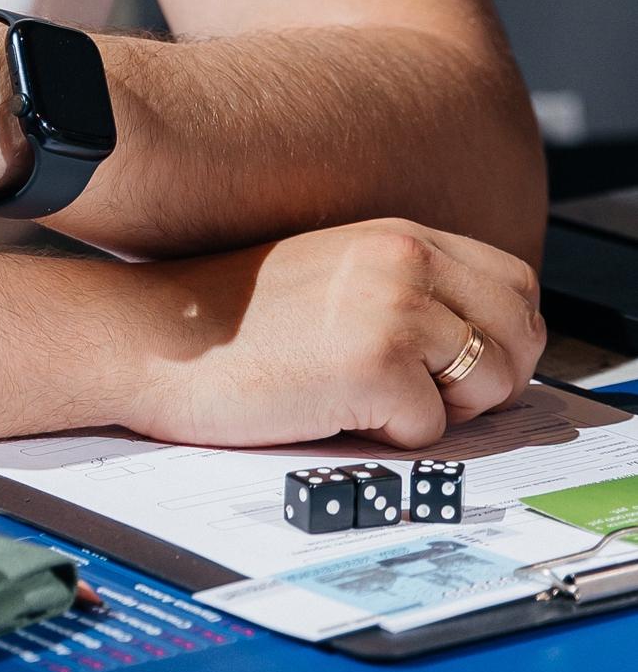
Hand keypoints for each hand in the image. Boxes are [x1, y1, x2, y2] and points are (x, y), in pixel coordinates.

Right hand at [120, 218, 545, 449]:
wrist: (149, 336)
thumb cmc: (227, 320)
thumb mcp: (332, 274)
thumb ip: (404, 288)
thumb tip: (479, 345)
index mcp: (397, 234)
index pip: (515, 282)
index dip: (501, 335)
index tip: (462, 365)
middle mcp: (404, 258)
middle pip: (521, 332)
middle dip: (491, 379)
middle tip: (429, 395)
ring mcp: (393, 308)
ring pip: (490, 384)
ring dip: (441, 409)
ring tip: (370, 398)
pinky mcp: (373, 365)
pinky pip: (432, 428)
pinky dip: (389, 437)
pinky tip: (333, 410)